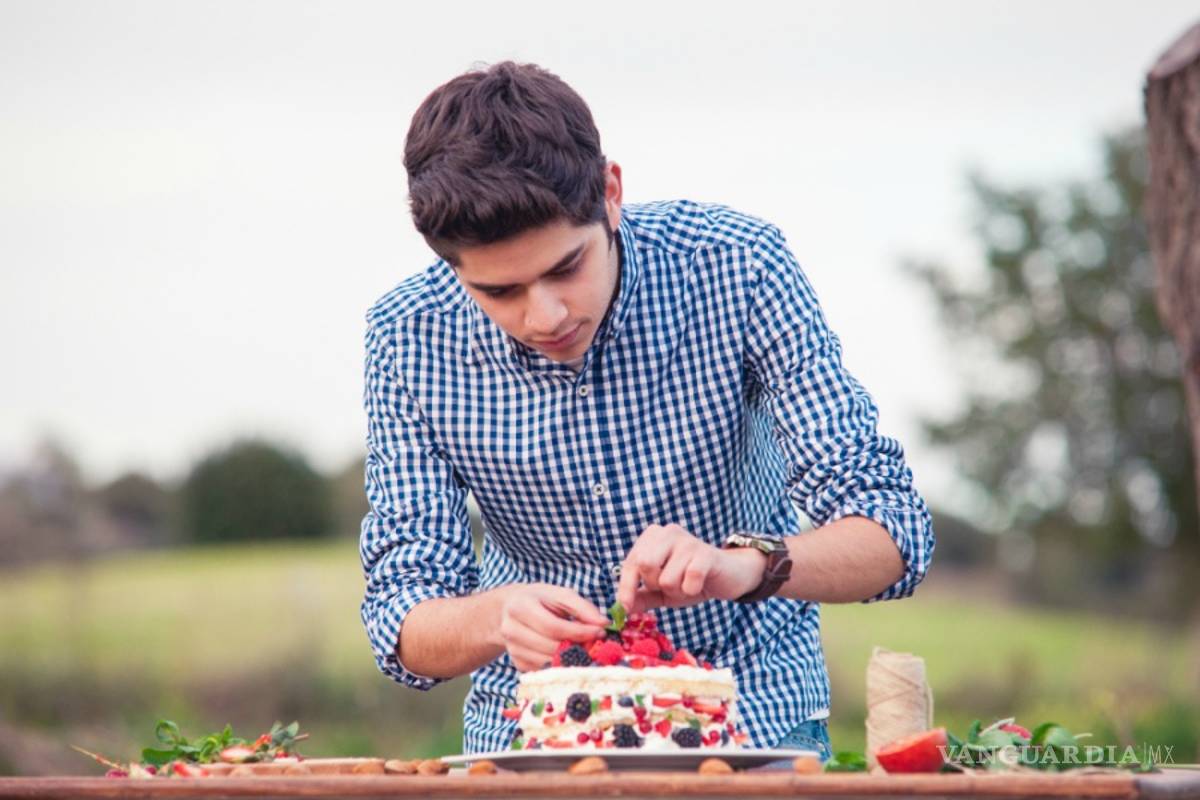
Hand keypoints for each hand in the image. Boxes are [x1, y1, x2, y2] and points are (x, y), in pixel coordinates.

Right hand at [495, 583, 608, 671]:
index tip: (600, 632)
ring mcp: (513, 650)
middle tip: (597, 645)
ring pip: (547, 663)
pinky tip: (571, 657)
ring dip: (571, 660)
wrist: (511, 609)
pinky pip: (544, 671)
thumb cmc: (541, 600)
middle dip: (577, 648)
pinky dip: (560, 667)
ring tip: (586, 651)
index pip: (553, 626)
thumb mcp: (561, 595)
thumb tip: (604, 624)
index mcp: (520, 607)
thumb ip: (583, 607)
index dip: (579, 632)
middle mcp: (511, 630)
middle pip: (550, 647)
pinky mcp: (518, 664)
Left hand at [616, 524, 766, 613]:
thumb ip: (641, 596)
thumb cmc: (691, 580)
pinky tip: (699, 584)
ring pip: (666, 578)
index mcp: (653, 536)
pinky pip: (688, 580)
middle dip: (655, 585)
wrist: (729, 577)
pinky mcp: (705, 553)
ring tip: (688, 584)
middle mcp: (668, 532)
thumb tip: (620, 608)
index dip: (625, 587)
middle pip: (644, 565)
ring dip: (677, 590)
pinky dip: (691, 590)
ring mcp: (687, 541)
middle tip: (670, 587)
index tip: (624, 608)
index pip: (631, 562)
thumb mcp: (662, 591)